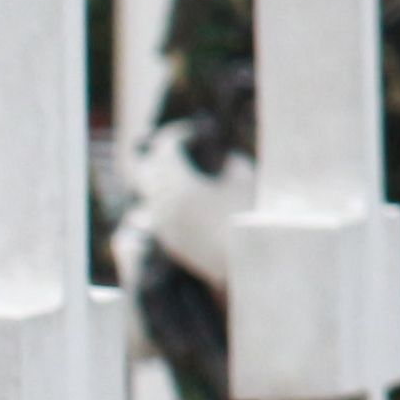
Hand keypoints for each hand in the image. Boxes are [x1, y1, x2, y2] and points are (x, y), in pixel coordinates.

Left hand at [134, 128, 254, 287]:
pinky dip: (167, 201)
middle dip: (162, 156)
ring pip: (150, 194)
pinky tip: (188, 198)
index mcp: (179, 185)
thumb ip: (231, 162)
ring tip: (186, 172)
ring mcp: (163, 225)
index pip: (166, 149)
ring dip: (163, 179)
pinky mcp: (170, 241)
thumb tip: (224, 158)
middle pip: (148, 170)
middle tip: (182, 148)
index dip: (179, 135)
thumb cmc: (252, 220)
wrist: (249, 267)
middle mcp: (164, 205)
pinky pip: (158, 213)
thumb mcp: (245, 180)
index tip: (195, 132)